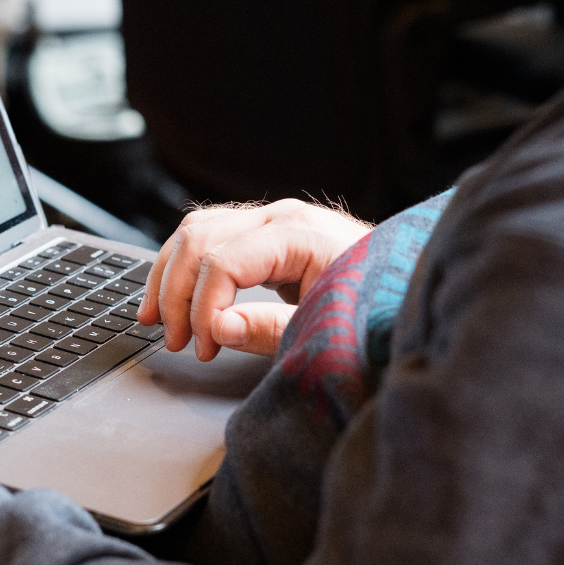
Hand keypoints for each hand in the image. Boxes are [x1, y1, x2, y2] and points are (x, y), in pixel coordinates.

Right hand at [138, 199, 371, 361]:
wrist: (406, 290)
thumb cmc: (376, 308)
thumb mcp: (325, 326)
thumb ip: (270, 329)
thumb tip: (216, 328)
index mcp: (299, 234)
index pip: (223, 262)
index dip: (202, 309)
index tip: (203, 347)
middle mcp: (282, 217)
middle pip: (200, 239)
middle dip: (176, 293)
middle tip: (174, 340)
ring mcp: (274, 221)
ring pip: (197, 231)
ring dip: (169, 275)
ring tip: (157, 319)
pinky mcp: (269, 233)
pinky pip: (211, 237)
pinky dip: (185, 266)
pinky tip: (173, 295)